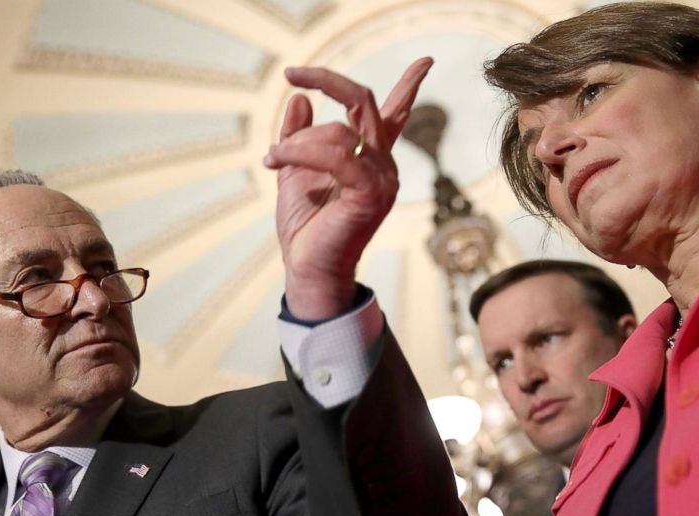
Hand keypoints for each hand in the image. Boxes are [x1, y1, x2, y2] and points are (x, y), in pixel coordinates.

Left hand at [264, 57, 433, 319]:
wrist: (307, 270)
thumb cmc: (304, 228)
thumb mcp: (293, 172)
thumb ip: (297, 137)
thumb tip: (299, 98)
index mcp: (370, 159)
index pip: (396, 115)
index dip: (411, 86)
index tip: (426, 61)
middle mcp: (383, 165)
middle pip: (364, 102)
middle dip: (328, 81)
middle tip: (292, 73)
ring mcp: (381, 179)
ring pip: (340, 131)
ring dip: (297, 142)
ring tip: (273, 159)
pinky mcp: (370, 193)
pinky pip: (337, 156)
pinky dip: (302, 153)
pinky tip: (277, 161)